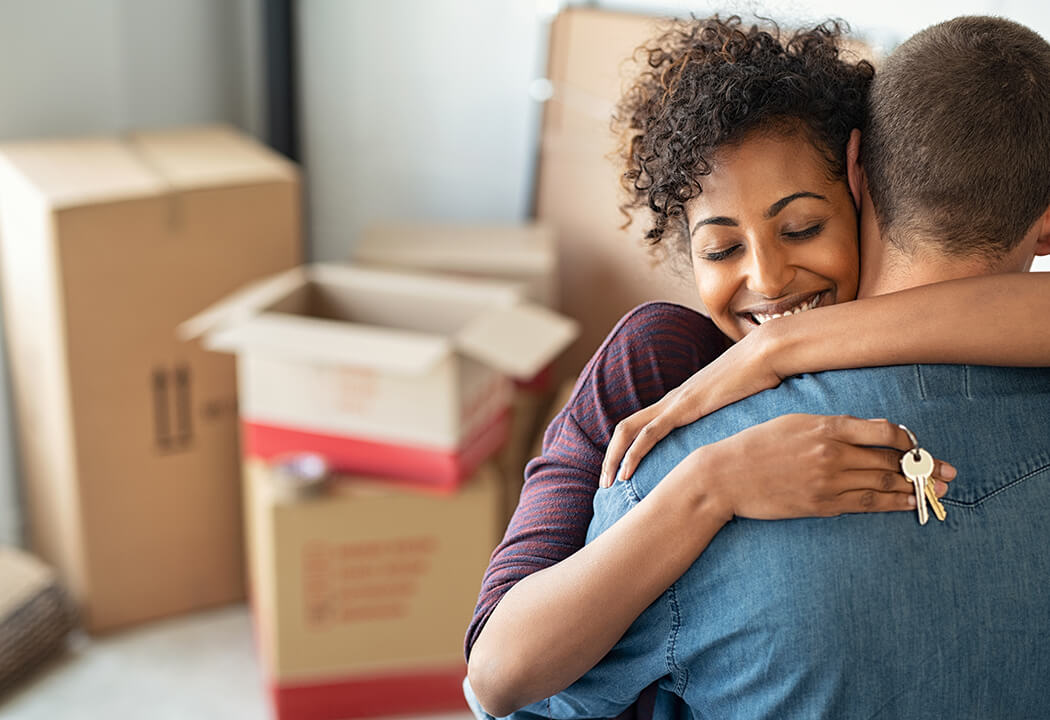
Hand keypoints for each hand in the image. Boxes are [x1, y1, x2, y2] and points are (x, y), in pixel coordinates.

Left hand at [601, 328, 780, 487]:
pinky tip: (626, 472)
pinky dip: (634, 453)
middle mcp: (671, 400)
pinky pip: (649, 432)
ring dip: (614, 457)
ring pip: (629, 430)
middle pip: (626, 428)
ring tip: (608, 483)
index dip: (627, 448)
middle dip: (610, 456)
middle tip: (605, 483)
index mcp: (681, 401)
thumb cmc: (760, 379)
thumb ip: (731, 421)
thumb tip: (741, 442)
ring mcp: (675, 402)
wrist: (767, 354)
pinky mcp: (684, 407)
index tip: (622, 473)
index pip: (642, 425)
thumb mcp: (740, 406)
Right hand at [679, 414, 955, 520]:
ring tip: (937, 489)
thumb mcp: (794, 422)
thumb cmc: (756, 445)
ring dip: (915, 487)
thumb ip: (830, 426)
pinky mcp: (822, 505)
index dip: (908, 440)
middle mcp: (833, 453)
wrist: (725, 476)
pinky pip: (866, 504)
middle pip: (891, 460)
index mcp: (826, 427)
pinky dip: (892, 504)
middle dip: (924, 467)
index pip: (884, 432)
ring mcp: (828, 482)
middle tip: (948, 472)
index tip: (916, 445)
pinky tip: (909, 503)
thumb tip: (866, 434)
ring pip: (884, 484)